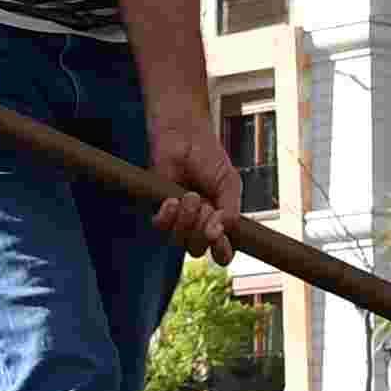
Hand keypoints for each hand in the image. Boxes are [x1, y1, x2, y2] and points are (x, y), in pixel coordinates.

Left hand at [146, 99, 239, 258]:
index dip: (221, 253)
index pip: (222, 252)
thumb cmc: (209, 159)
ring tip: (190, 196)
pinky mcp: (160, 210)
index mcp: (220, 222)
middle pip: (198, 249)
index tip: (220, 239)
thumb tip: (220, 233)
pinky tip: (172, 200)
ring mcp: (179, 219)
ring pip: (179, 240)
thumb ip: (231, 210)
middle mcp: (199, 225)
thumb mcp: (229, 183)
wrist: (185, 137)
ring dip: (186, 220)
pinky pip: (160, 227)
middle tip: (206, 206)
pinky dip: (167, 216)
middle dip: (202, 230)